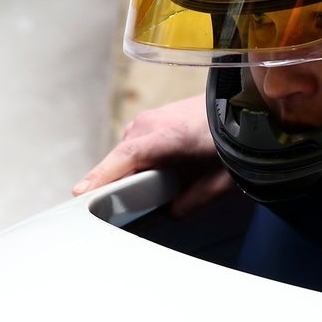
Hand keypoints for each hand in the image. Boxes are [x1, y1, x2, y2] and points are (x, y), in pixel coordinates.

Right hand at [72, 96, 229, 215]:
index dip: (101, 178)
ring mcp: (144, 121)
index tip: (81, 195)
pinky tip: (153, 173)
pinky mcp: (147, 122)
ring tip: (152, 188)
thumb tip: (165, 214)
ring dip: (130, 174)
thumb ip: (187, 204)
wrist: (240, 108)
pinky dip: (136, 164)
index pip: (125, 160)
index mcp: (165, 137)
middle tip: (120, 214)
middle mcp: (147, 125)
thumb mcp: (216, 182)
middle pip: (118, 163)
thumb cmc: (230, 143)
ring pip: (124, 157)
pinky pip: (132, 149)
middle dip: (117, 187)